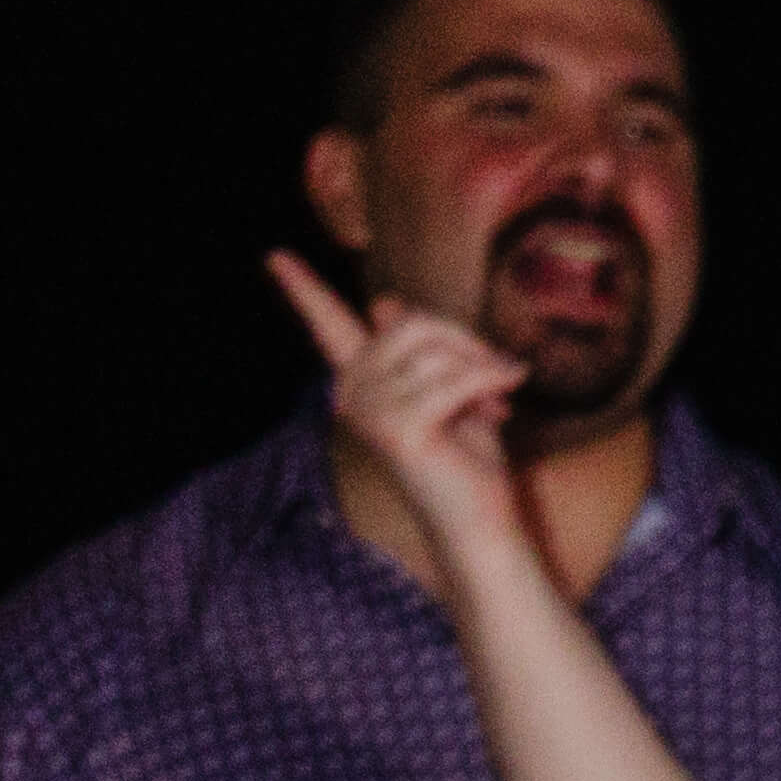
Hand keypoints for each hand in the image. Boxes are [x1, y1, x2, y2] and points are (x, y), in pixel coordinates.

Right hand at [272, 252, 529, 557]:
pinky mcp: (398, 430)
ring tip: (498, 403)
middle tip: (497, 373)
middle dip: (463, 340)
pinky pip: (454, 380)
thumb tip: (383, 303)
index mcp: (359, 381)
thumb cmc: (466, 461)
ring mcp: (370, 413)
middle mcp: (352, 394)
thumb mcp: (444, 390)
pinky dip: (489, 385)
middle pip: (409, 323)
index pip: (328, 326)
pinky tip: (506, 403)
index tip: (274, 256)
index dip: (304, 289)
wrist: (480, 524)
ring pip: (435, 351)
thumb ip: (416, 349)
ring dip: (481, 370)